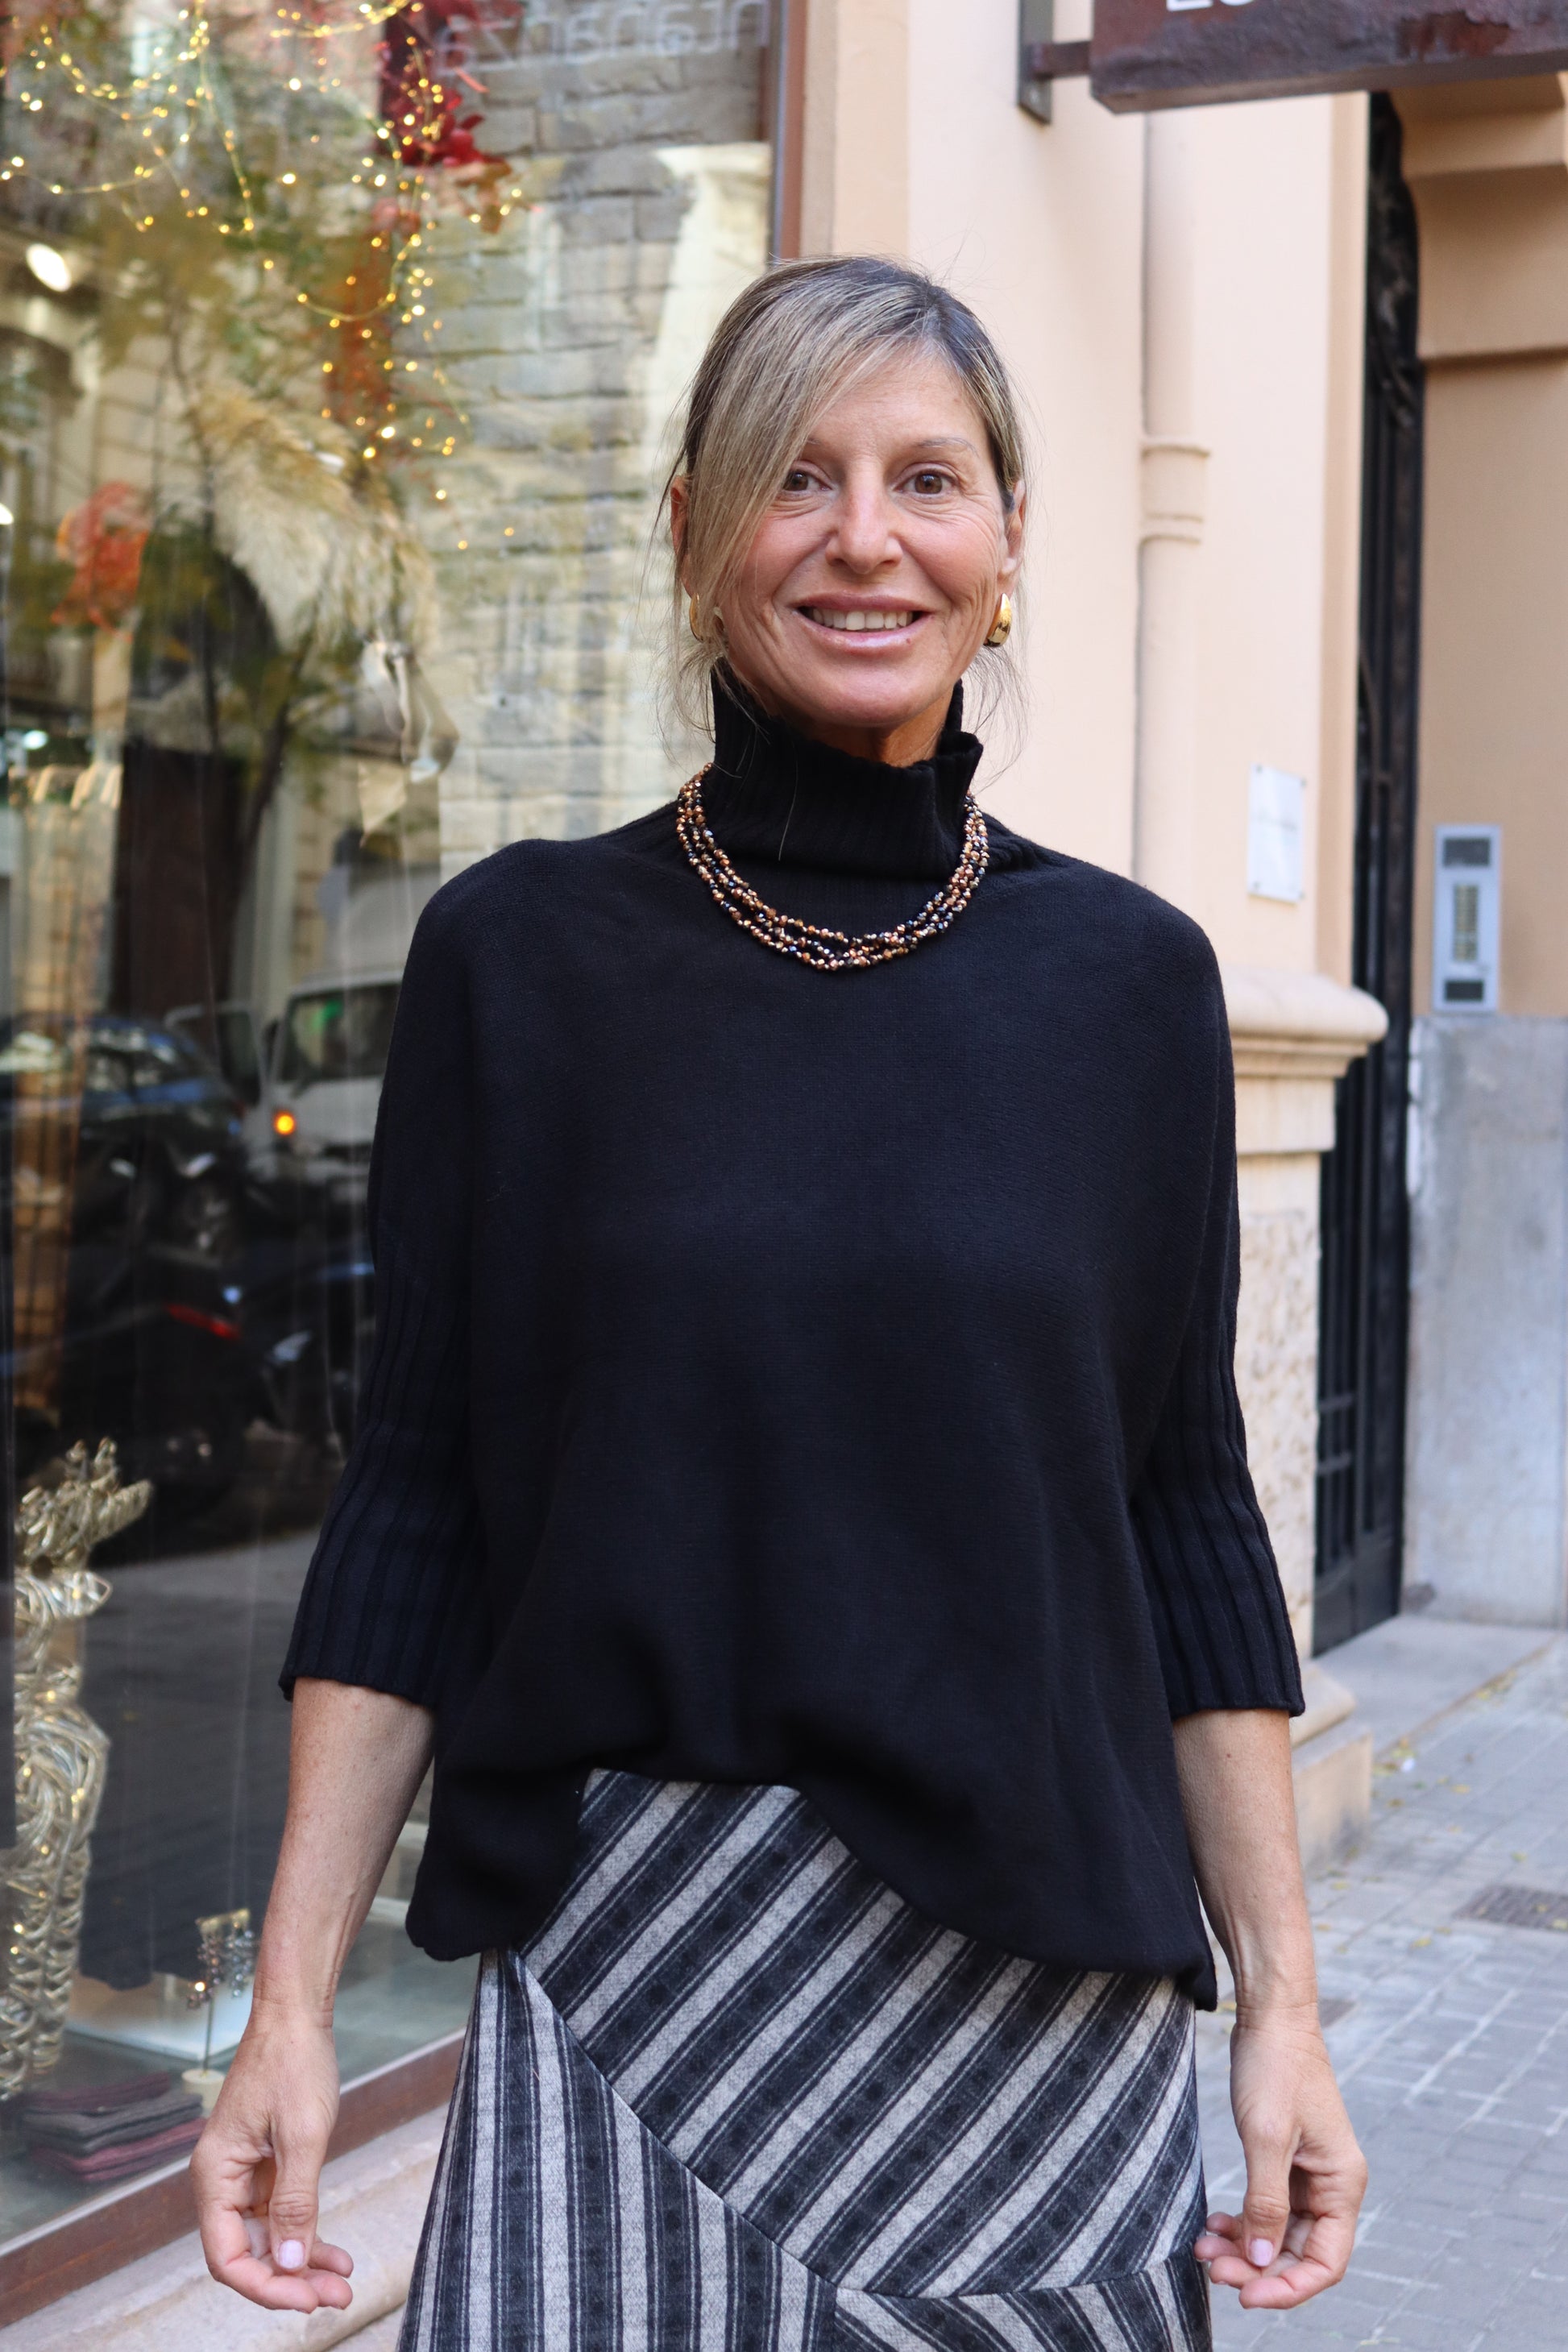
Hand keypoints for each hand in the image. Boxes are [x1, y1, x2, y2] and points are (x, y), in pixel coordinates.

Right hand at [191, 2002, 353, 2311]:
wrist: (297, 2013)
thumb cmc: (293, 2061)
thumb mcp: (302, 2135)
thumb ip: (296, 2202)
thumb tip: (290, 2264)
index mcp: (215, 2175)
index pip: (227, 2257)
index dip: (264, 2286)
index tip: (306, 2299)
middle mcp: (223, 2180)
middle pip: (248, 2254)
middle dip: (290, 2282)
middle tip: (336, 2299)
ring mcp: (245, 2174)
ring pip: (269, 2239)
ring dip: (303, 2265)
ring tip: (342, 2286)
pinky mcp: (267, 2165)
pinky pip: (283, 2215)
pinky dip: (308, 2235)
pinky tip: (336, 2255)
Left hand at [1195, 2006, 1366, 2308]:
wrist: (1270, 2016)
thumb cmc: (1275, 2068)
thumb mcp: (1266, 2137)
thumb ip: (1265, 2202)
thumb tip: (1261, 2262)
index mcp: (1341, 2184)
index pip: (1325, 2263)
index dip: (1288, 2288)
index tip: (1245, 2295)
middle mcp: (1331, 2186)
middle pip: (1299, 2253)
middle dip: (1257, 2268)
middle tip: (1212, 2268)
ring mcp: (1308, 2175)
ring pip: (1278, 2234)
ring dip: (1244, 2248)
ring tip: (1203, 2247)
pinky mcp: (1285, 2162)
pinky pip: (1267, 2209)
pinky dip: (1242, 2222)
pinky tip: (1213, 2224)